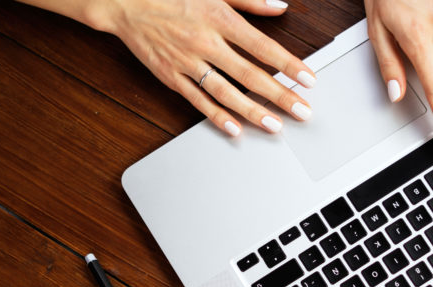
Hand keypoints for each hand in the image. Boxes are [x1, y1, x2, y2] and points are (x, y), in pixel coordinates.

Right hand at [91, 0, 315, 136]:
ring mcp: (186, 62)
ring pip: (225, 92)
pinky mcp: (169, 76)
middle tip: (302, 111)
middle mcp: (204, 42)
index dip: (288, 65)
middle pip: (249, 74)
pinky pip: (196, 99)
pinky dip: (215, 115)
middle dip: (279, 95)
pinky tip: (233, 128)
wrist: (124, 1)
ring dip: (251, 111)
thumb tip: (279, 7)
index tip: (308, 79)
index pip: (262, 46)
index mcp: (218, 18)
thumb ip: (249, 0)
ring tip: (274, 125)